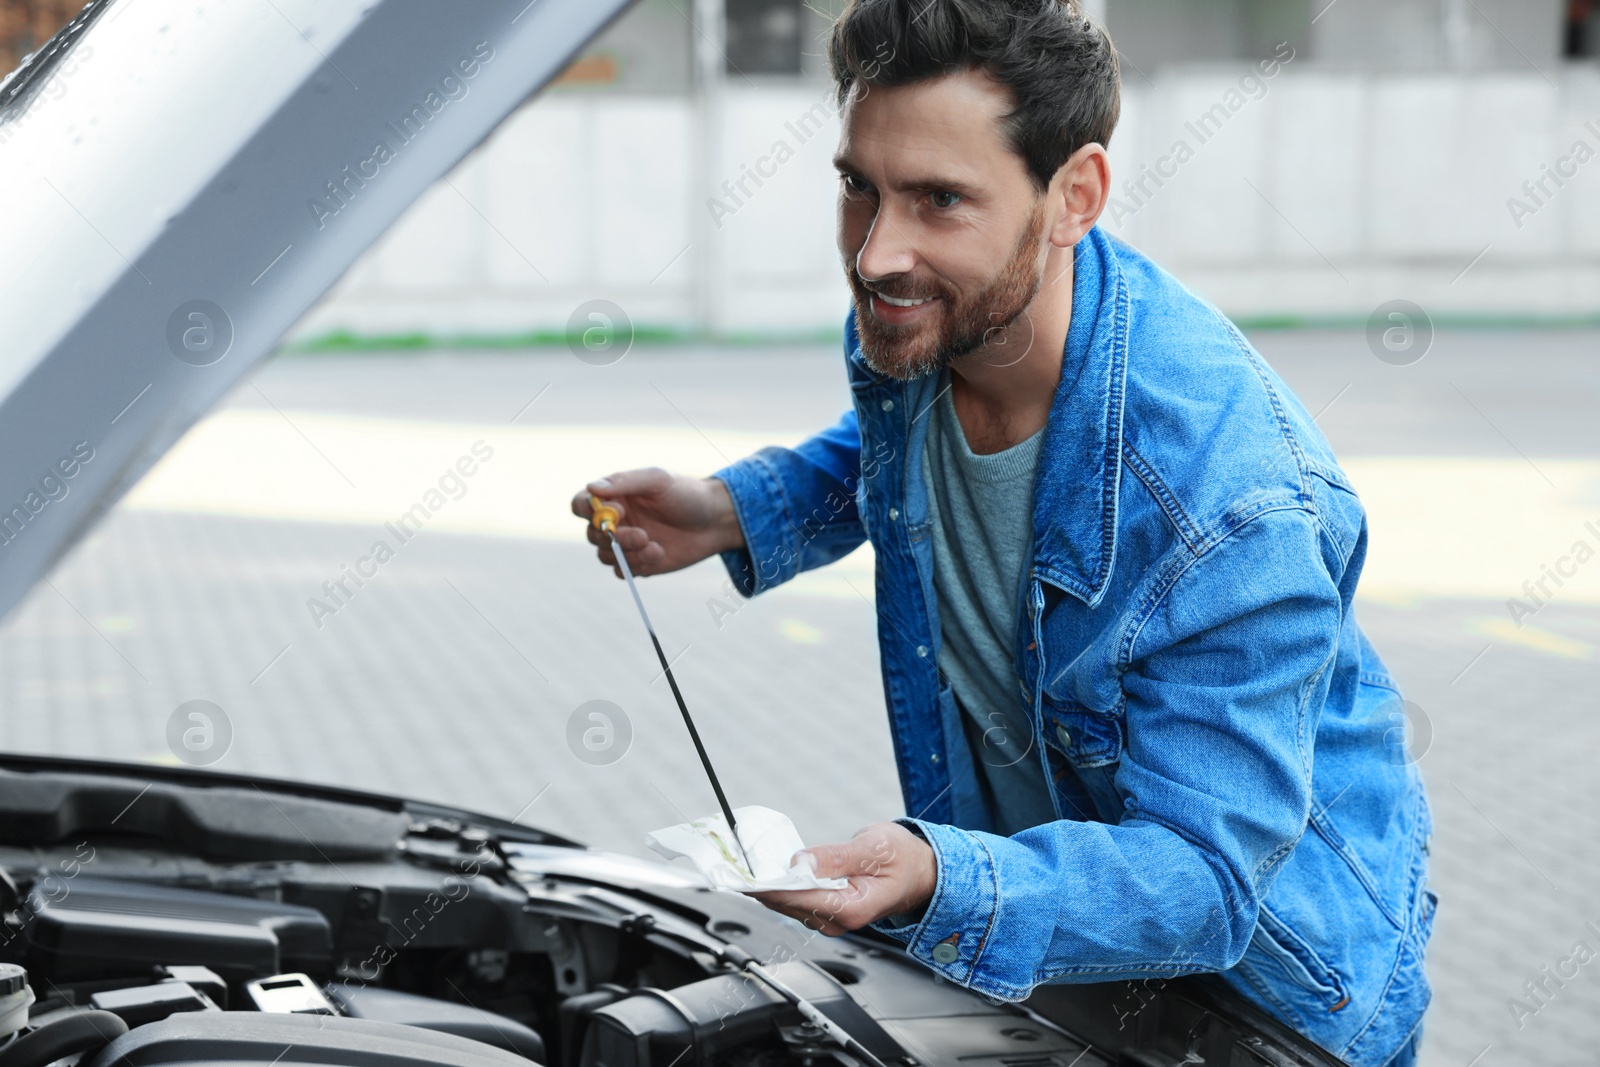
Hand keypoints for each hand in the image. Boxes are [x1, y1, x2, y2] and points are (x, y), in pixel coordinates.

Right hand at [571, 468, 744, 577]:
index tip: (618, 511)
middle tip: (643, 535)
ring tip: (655, 546)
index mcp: (614, 497)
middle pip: (592, 535)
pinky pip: (621, 572)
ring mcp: (625, 544)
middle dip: (616, 538)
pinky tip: (659, 555)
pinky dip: (635, 566)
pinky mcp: (637, 563)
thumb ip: (625, 482)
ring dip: (628, 554)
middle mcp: (615, 521)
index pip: (581, 505)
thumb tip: (592, 487)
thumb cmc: (686, 494)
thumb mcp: (658, 480)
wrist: (715, 521)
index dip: (588, 512)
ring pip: (605, 556)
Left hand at [753, 822, 935, 935]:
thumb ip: (835, 857)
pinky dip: (779, 885)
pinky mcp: (826, 912)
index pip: (795, 898)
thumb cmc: (903, 860)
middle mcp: (837, 921)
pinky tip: (767, 870)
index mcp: (850, 908)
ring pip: (786, 903)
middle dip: (759, 884)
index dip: (764, 885)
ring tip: (742, 863)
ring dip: (766, 885)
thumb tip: (799, 863)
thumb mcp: (874, 848)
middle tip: (731, 863)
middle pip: (785, 903)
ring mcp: (831, 919)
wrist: (922, 873)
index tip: (739, 874)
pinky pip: (795, 899)